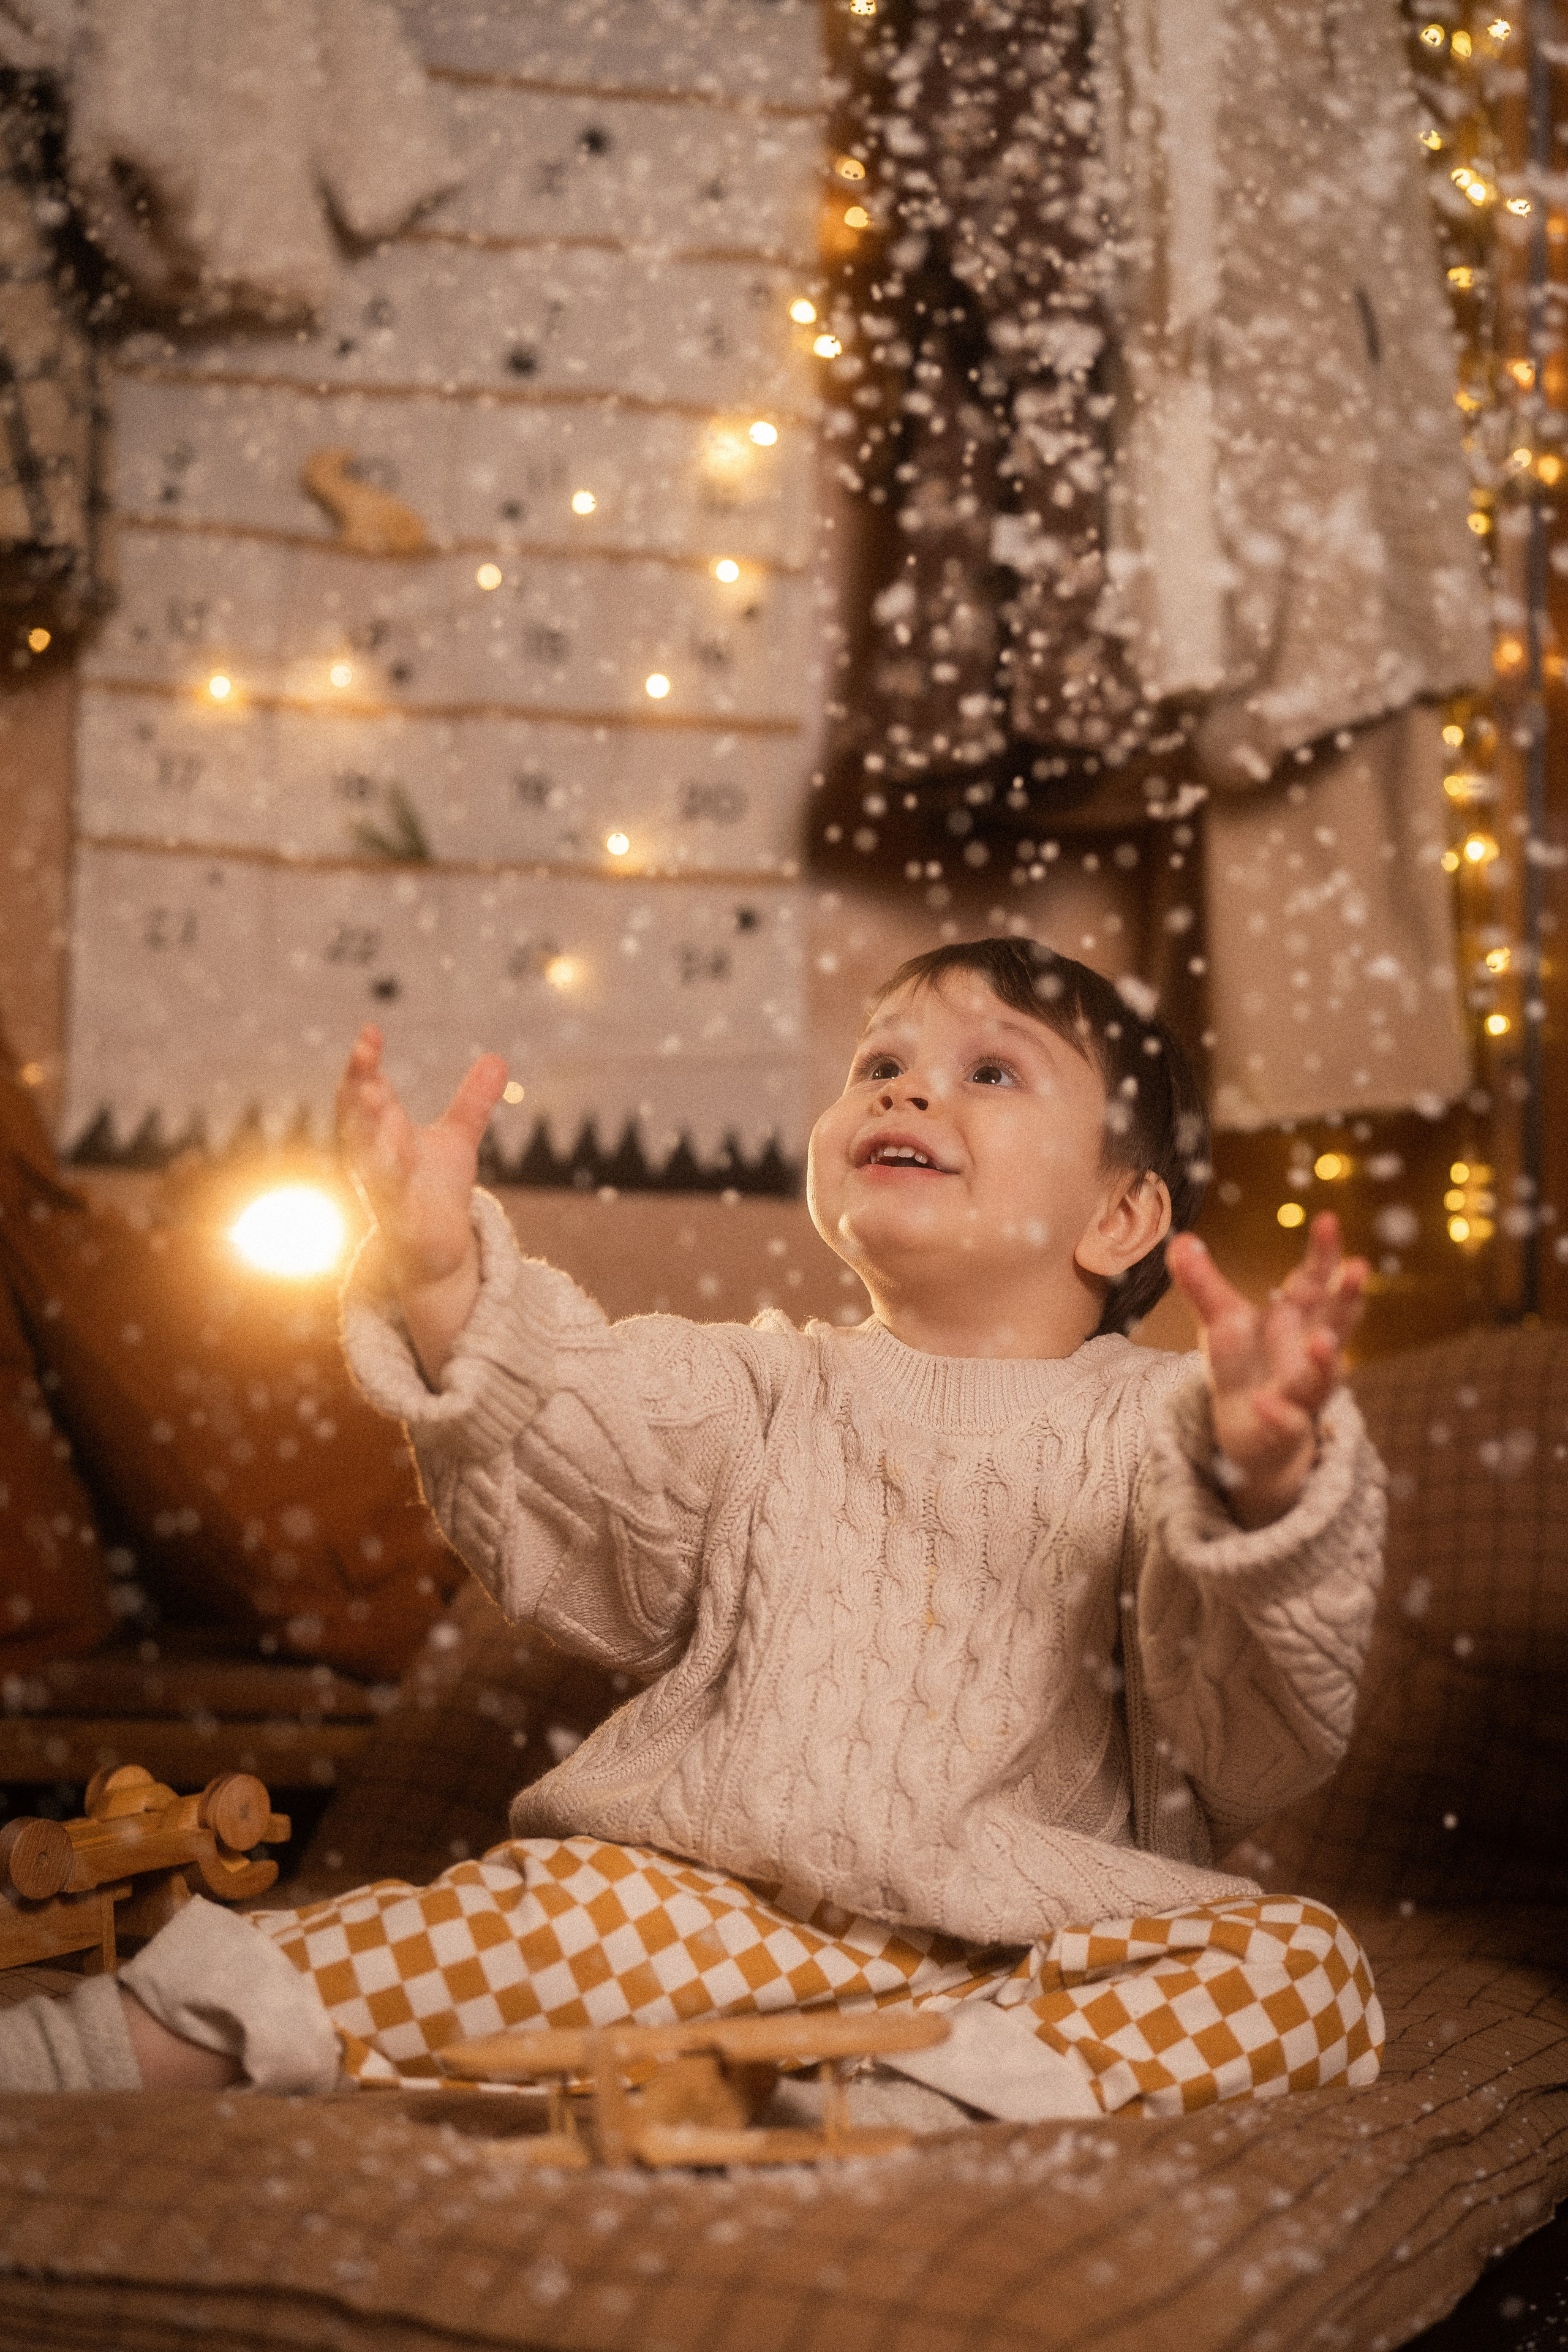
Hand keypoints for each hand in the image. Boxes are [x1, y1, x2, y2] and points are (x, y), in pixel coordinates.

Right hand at [336, 1024, 507, 1378]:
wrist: (436, 1250)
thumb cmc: (434, 1190)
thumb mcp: (456, 1142)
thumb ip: (472, 1103)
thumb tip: (498, 1059)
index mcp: (378, 1137)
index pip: (360, 1096)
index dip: (361, 1065)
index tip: (370, 1032)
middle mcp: (372, 1165)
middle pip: (357, 1131)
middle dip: (361, 1105)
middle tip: (371, 1078)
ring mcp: (382, 1199)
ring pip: (373, 1171)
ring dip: (378, 1146)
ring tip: (386, 1115)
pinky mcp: (400, 1232)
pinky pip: (396, 1211)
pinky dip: (399, 1192)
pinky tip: (406, 1166)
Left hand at [1165, 1214, 1366, 1529]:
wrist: (1250, 1433)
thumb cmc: (1246, 1366)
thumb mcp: (1221, 1323)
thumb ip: (1203, 1285)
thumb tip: (1181, 1239)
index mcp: (1299, 1319)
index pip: (1316, 1280)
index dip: (1324, 1252)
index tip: (1327, 1219)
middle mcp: (1310, 1352)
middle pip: (1336, 1322)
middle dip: (1348, 1297)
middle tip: (1359, 1267)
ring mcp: (1302, 1391)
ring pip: (1322, 1376)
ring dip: (1324, 1359)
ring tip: (1320, 1341)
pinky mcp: (1284, 1429)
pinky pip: (1286, 1421)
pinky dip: (1277, 1412)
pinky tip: (1262, 1400)